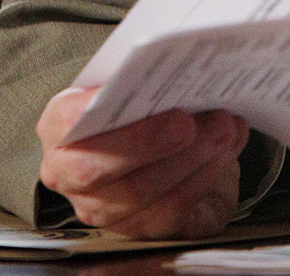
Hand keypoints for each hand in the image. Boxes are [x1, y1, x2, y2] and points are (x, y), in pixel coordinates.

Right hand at [35, 87, 248, 237]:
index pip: (66, 121)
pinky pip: (171, 208)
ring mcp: (103, 207)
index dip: (95, 109)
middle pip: (95, 168)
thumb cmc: (143, 111)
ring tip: (224, 127)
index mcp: (61, 129)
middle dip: (147, 142)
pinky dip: (206, 174)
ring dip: (190, 158)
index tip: (138, 91)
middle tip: (188, 121)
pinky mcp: (141, 228)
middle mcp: (70, 175)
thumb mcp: (132, 89)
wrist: (164, 151)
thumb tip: (175, 60)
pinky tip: (228, 147)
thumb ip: (139, 79)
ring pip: (140, 191)